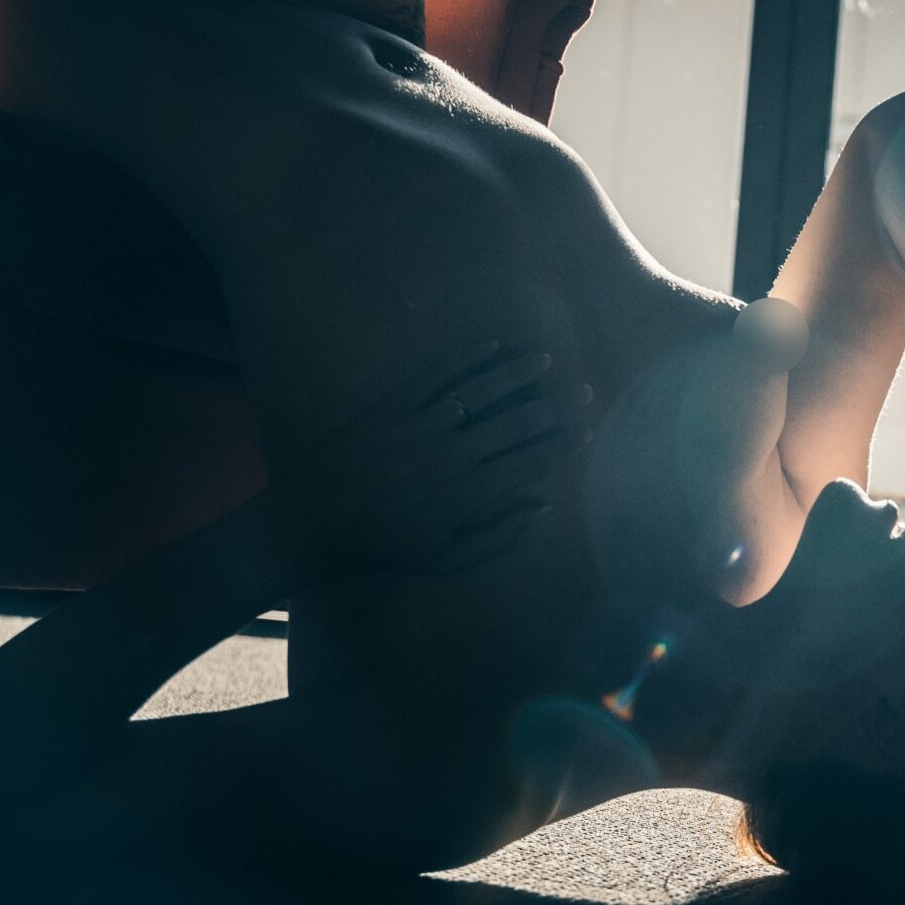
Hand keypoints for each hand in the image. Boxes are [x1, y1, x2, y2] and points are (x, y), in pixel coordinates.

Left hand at [279, 341, 588, 572]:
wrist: (318, 517)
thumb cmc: (385, 541)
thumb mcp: (446, 557)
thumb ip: (500, 537)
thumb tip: (542, 505)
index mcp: (470, 494)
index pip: (530, 462)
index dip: (563, 443)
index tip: (586, 429)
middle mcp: (455, 455)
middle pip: (517, 424)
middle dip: (556, 405)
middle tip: (582, 390)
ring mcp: (425, 425)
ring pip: (483, 392)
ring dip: (518, 373)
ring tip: (545, 359)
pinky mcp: (397, 405)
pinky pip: (439, 375)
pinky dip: (467, 358)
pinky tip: (492, 346)